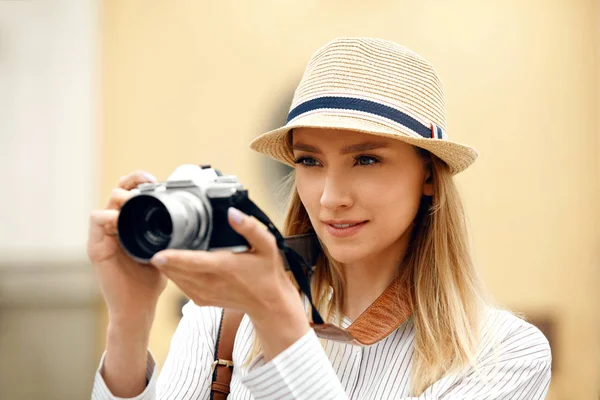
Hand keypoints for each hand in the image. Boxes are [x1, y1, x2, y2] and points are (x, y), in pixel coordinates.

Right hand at [87, 170, 167, 326]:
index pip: (130, 192)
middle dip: (131, 183)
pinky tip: (120, 220)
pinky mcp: (96, 249)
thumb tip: (194, 219)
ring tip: (134, 203)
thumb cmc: (151, 280)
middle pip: (116, 192)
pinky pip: (96, 223)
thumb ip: (171, 234)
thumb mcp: (166, 250)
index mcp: (131, 223)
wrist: (138, 307)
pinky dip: (107, 218)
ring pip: (105, 205)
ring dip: (120, 200)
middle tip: (147, 184)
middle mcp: (115, 226)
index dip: (139, 180)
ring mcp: (104, 237)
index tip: (155, 180)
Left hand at [149, 208, 303, 320]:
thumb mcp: (267, 245)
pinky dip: (173, 274)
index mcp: (224, 267)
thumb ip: (250, 228)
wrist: (268, 304)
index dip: (173, 258)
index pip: (193, 263)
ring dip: (165, 265)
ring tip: (159, 246)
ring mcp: (203, 294)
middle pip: (176, 270)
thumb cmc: (267, 272)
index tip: (156, 253)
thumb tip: (232, 213)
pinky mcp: (200, 300)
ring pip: (174, 278)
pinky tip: (172, 262)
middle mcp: (211, 283)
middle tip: (154, 238)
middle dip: (163, 256)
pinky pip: (179, 285)